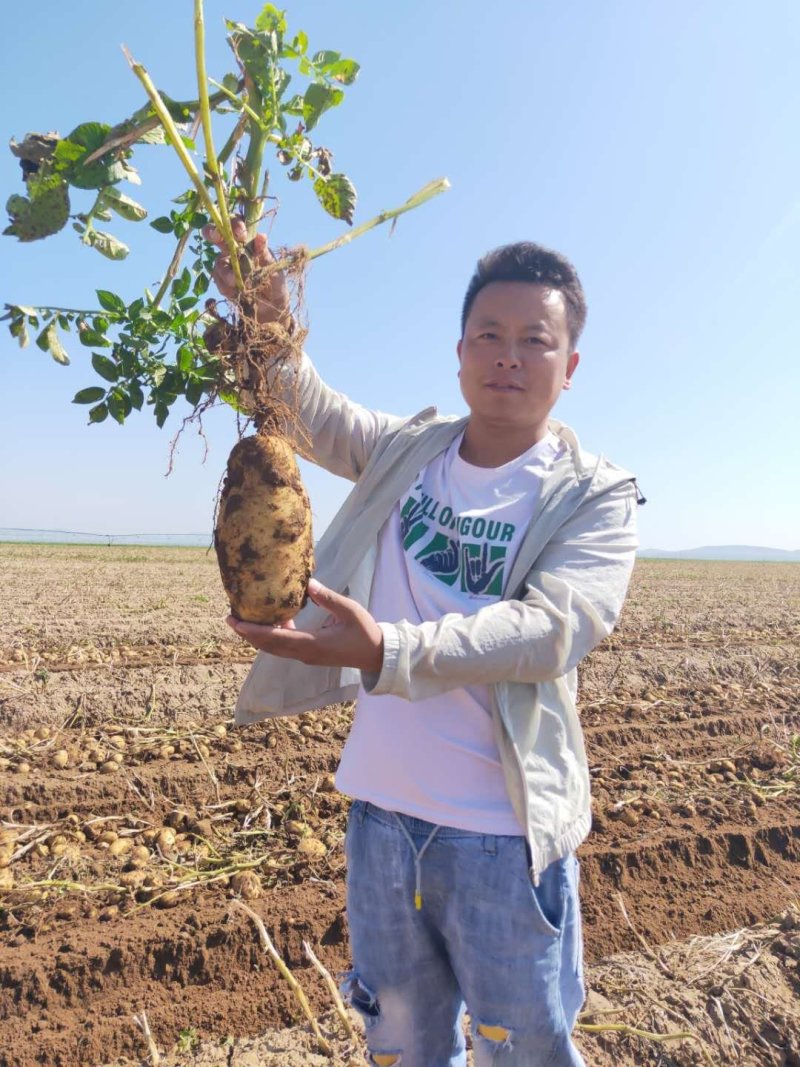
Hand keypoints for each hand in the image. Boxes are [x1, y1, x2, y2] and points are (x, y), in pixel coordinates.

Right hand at [202, 218, 290, 325]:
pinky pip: (218, 281)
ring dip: (226, 272)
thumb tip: (261, 236)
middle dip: (212, 232)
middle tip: (217, 237)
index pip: (235, 224)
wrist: (272, 309)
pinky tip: (238, 292)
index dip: (234, 224)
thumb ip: (265, 253)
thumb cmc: (275, 282)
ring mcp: (225, 266)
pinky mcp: (222, 282)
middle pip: (215, 234)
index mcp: (247, 241)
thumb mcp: (274, 267)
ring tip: (237, 282)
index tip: (241, 234)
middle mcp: (233, 250)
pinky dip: (227, 287)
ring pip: (218, 262)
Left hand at [226, 579, 383, 673]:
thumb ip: (328, 598)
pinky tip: (274, 620)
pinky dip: (273, 636)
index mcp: (312, 644)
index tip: (236, 622)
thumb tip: (307, 583)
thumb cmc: (364, 632)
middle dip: (248, 633)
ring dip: (257, 636)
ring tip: (243, 620)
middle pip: (268, 646)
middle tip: (230, 618)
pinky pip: (284, 647)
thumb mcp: (349, 610)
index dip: (253, 631)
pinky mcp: (309, 654)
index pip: (275, 638)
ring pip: (274, 648)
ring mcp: (306, 656)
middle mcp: (304, 654)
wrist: (376, 655)